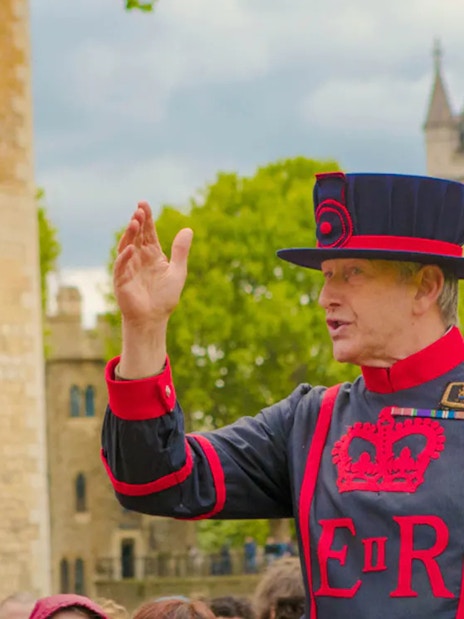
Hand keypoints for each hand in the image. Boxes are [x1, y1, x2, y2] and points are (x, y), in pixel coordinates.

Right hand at [114, 201, 192, 326]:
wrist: (154, 319)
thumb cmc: (165, 297)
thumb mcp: (177, 271)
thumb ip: (180, 251)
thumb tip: (188, 229)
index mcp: (152, 254)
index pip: (148, 232)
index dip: (147, 218)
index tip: (144, 204)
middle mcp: (139, 258)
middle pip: (136, 235)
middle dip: (137, 222)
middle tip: (139, 209)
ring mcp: (128, 267)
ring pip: (126, 246)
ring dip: (129, 234)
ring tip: (135, 222)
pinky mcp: (121, 280)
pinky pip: (121, 266)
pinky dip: (125, 257)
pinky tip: (131, 248)